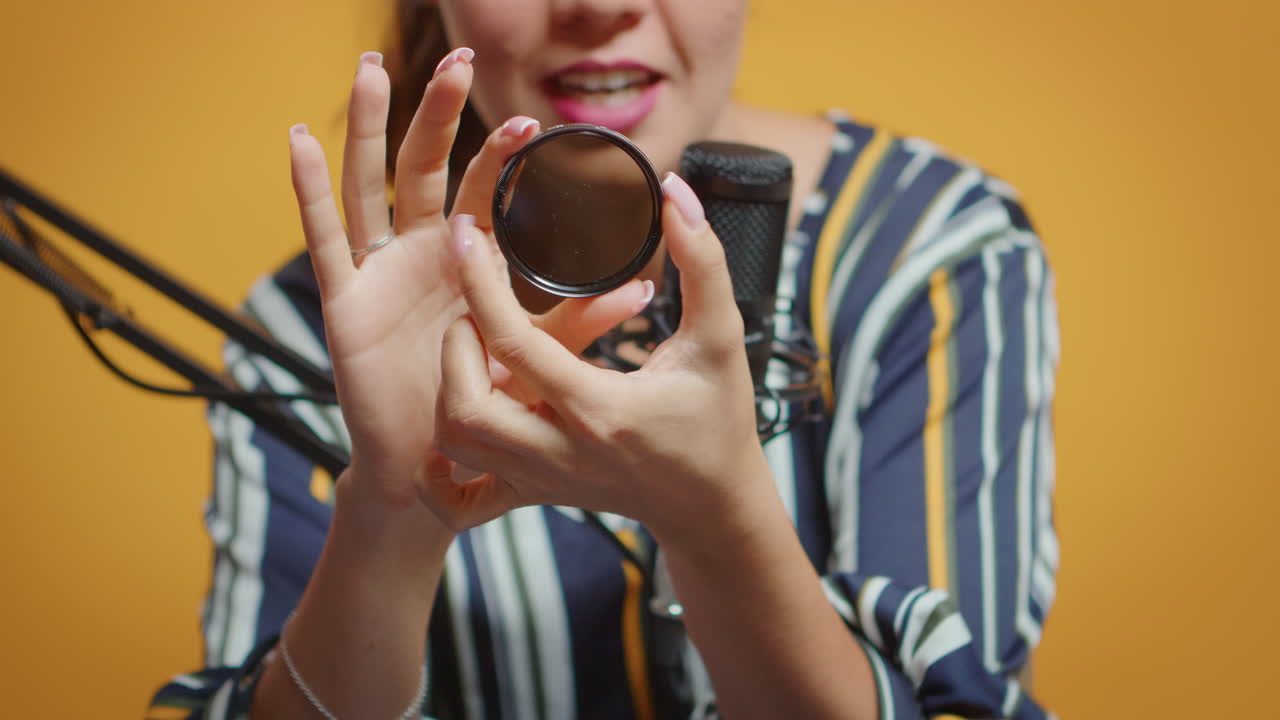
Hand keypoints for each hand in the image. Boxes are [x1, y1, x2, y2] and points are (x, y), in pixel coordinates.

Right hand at [287, 49, 650, 509]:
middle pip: (422, 169)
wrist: (436, 474)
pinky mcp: (346, 305)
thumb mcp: (537, 359)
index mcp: (465, 265)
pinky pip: (326, 241)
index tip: (529, 120)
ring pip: (371, 186)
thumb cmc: (486, 413)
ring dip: (371, 129)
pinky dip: (309, 191)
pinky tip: (300, 141)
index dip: (496, 154)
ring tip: (371, 70)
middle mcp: (419, 258)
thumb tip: (643, 291)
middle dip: (436, 114)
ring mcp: (379, 276)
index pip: (479, 193)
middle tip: (456, 60)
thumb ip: (579, 322)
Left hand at [423, 173, 774, 544]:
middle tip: (482, 309)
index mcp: (601, 409)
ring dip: (451, 386)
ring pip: (455, 440)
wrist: (713, 504)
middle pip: (464, 405)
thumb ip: (703, 262)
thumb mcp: (721, 338)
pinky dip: (443, 458)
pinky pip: (460, 495)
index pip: (513, 343)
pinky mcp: (530, 494)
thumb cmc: (718, 421)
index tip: (466, 233)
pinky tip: (461, 415)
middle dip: (458, 343)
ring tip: (482, 352)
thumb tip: (675, 192)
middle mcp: (560, 452)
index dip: (479, 281)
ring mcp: (539, 479)